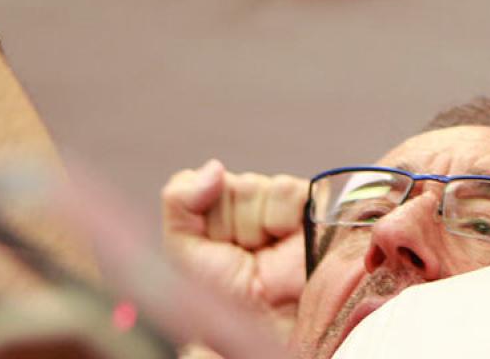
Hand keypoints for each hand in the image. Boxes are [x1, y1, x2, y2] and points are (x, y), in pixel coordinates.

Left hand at [160, 160, 306, 340]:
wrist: (275, 322)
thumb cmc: (229, 300)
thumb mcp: (185, 255)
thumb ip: (180, 203)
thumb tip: (212, 167)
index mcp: (214, 219)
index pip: (200, 183)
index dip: (202, 211)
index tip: (210, 246)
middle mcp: (245, 210)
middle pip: (229, 185)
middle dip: (229, 222)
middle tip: (240, 254)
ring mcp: (277, 207)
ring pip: (255, 187)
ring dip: (256, 224)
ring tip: (265, 253)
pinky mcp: (309, 204)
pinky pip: (285, 189)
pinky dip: (283, 217)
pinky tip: (285, 239)